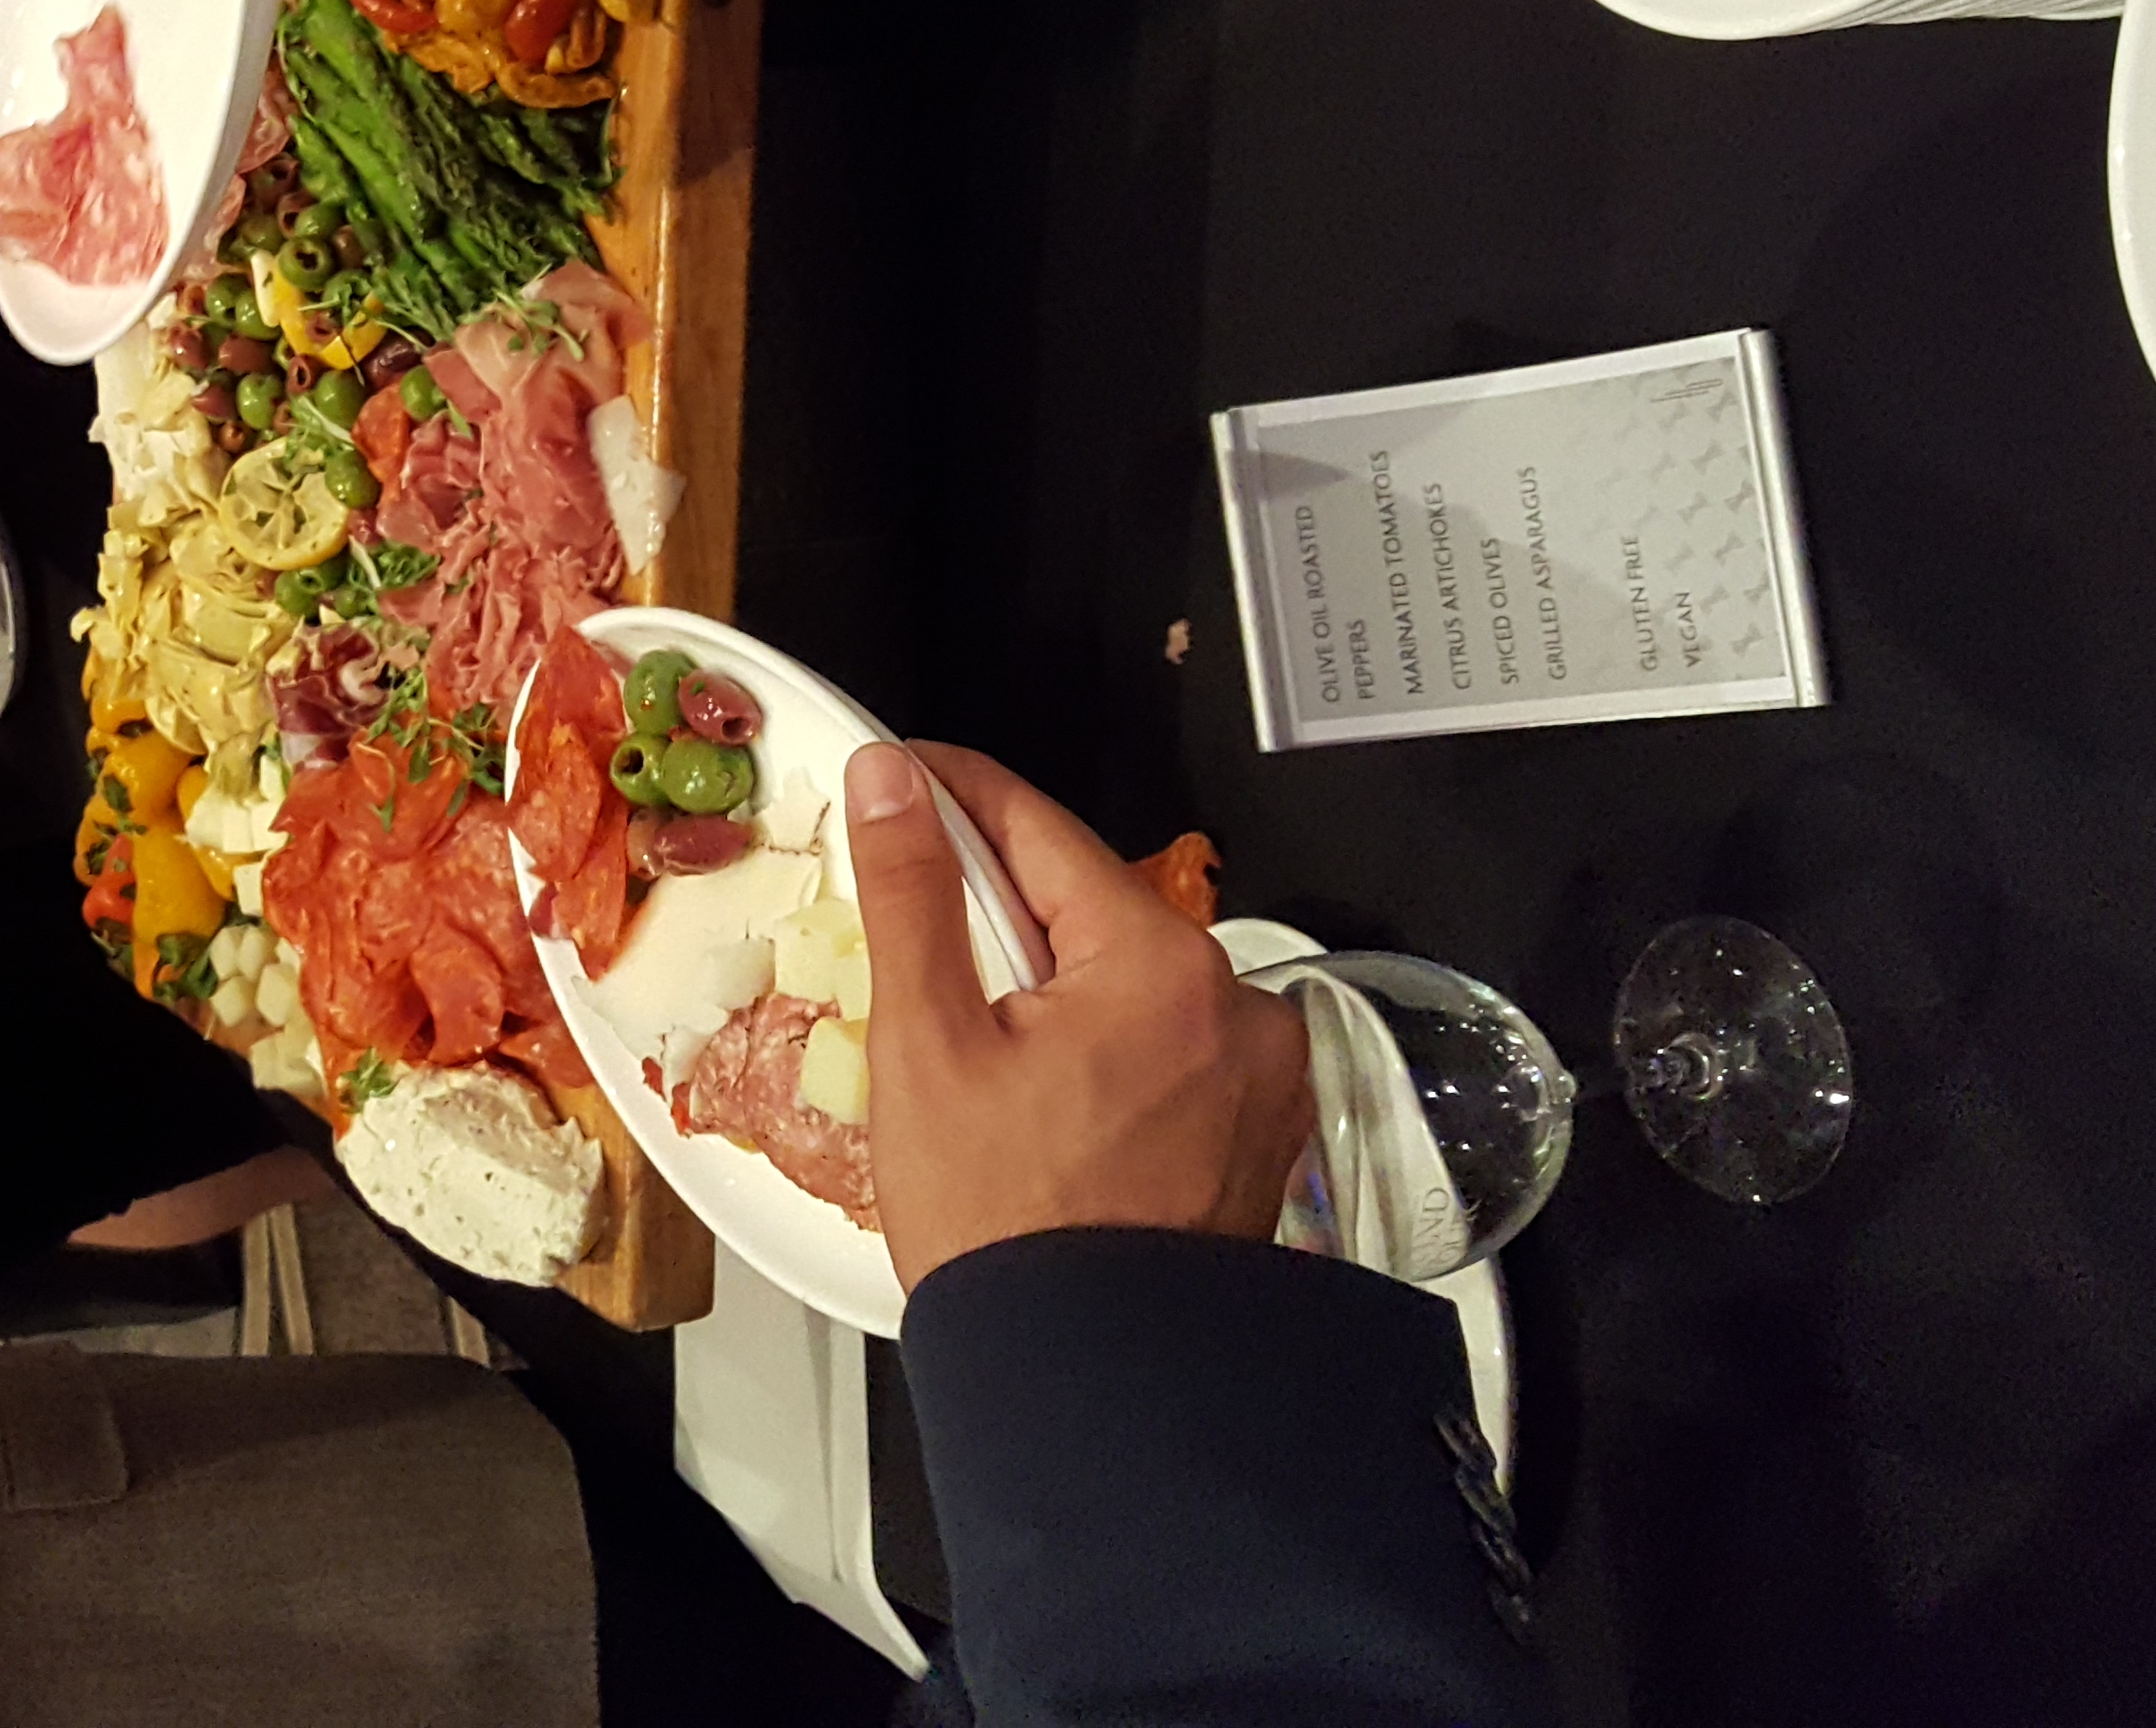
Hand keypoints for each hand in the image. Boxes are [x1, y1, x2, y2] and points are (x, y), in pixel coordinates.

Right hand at [851, 740, 1314, 1292]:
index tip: (896, 774)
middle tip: (915, 940)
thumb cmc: (1005, 1227)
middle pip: (1088, 905)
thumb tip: (893, 782)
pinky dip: (1108, 1043)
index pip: (1038, 827)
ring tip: (978, 1044)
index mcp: (1161, 967)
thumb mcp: (928, 1043)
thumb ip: (912, 893)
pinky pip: (1170, 1042)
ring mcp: (1260, 1071)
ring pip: (1129, 976)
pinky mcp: (1262, 1125)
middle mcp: (1236, 1006)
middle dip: (999, 908)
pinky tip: (1048, 1094)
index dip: (951, 791)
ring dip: (1056, 980)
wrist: (1088, 1381)